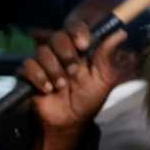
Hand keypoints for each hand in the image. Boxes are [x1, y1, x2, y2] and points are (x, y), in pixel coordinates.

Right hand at [19, 19, 126, 149]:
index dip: (77, 32)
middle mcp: (60, 51)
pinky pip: (28, 65)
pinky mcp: (29, 73)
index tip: (83, 45)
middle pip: (56, 37)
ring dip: (54, 70)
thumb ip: (107, 56)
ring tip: (61, 86)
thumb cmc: (88, 100)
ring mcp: (43, 61)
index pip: (74, 28)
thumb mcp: (103, 79)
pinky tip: (47, 89)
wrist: (69, 121)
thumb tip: (121, 33)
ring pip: (42, 51)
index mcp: (78, 49)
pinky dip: (39, 77)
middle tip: (74, 72)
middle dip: (66, 54)